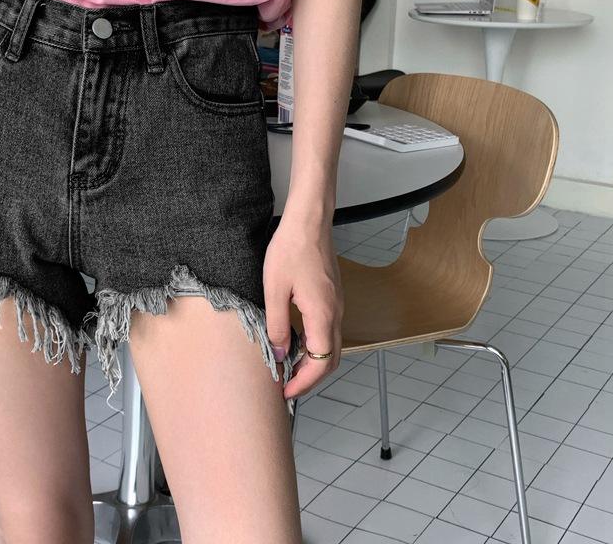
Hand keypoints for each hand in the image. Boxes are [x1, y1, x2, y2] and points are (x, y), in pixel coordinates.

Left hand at [263, 213, 342, 403]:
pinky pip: (330, 330)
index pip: (320, 363)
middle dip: (310, 378)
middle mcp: (336, 313)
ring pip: (332, 345)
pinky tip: (297, 341)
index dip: (303, 383)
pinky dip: (317, 345)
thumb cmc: (291, 249)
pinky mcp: (334, 296)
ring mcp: (338, 304)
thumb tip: (280, 354)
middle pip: (331, 359)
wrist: (309, 221)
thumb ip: (278, 325)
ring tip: (289, 367)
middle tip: (286, 385)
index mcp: (323, 314)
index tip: (285, 391)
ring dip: (314, 362)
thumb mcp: (274, 289)